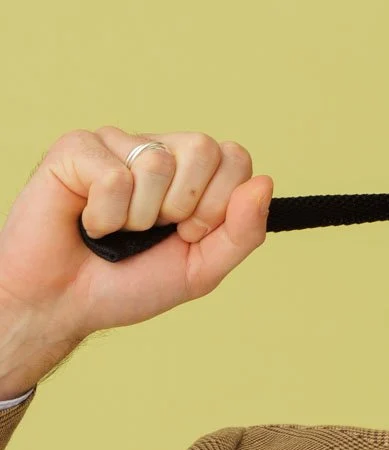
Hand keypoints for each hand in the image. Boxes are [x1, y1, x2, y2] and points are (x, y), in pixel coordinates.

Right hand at [0, 128, 272, 396]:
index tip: (188, 234)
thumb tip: (265, 182)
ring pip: (158, 163)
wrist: (63, 305)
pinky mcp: (77, 148)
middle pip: (204, 148)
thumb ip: (241, 231)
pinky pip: (114, 176)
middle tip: (151, 231)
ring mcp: (116, 144)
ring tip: (114, 230)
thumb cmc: (126, 284)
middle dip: (184, 207)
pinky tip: (87, 222)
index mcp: (190, 173)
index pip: (235, 158)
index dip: (218, 205)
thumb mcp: (199, 269)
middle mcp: (155, 150)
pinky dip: (104, 216)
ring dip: (138, 217)